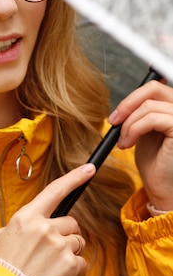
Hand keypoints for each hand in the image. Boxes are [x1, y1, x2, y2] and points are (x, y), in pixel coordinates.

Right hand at [0, 164, 95, 275]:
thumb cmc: (0, 268)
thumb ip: (14, 227)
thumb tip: (22, 227)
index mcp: (27, 217)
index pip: (55, 191)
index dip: (74, 178)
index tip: (90, 169)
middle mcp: (45, 227)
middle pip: (71, 222)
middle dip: (66, 233)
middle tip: (52, 250)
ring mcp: (59, 245)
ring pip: (78, 241)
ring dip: (69, 251)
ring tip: (51, 265)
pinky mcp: (70, 264)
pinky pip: (81, 261)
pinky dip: (73, 269)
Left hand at [108, 80, 172, 210]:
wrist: (161, 189)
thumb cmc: (155, 162)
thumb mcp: (145, 129)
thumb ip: (143, 111)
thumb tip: (130, 97)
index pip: (157, 86)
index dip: (133, 96)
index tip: (117, 114)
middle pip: (154, 88)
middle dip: (128, 104)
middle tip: (114, 121)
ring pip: (149, 106)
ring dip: (128, 123)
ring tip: (123, 141)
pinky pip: (152, 119)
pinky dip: (134, 129)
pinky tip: (128, 144)